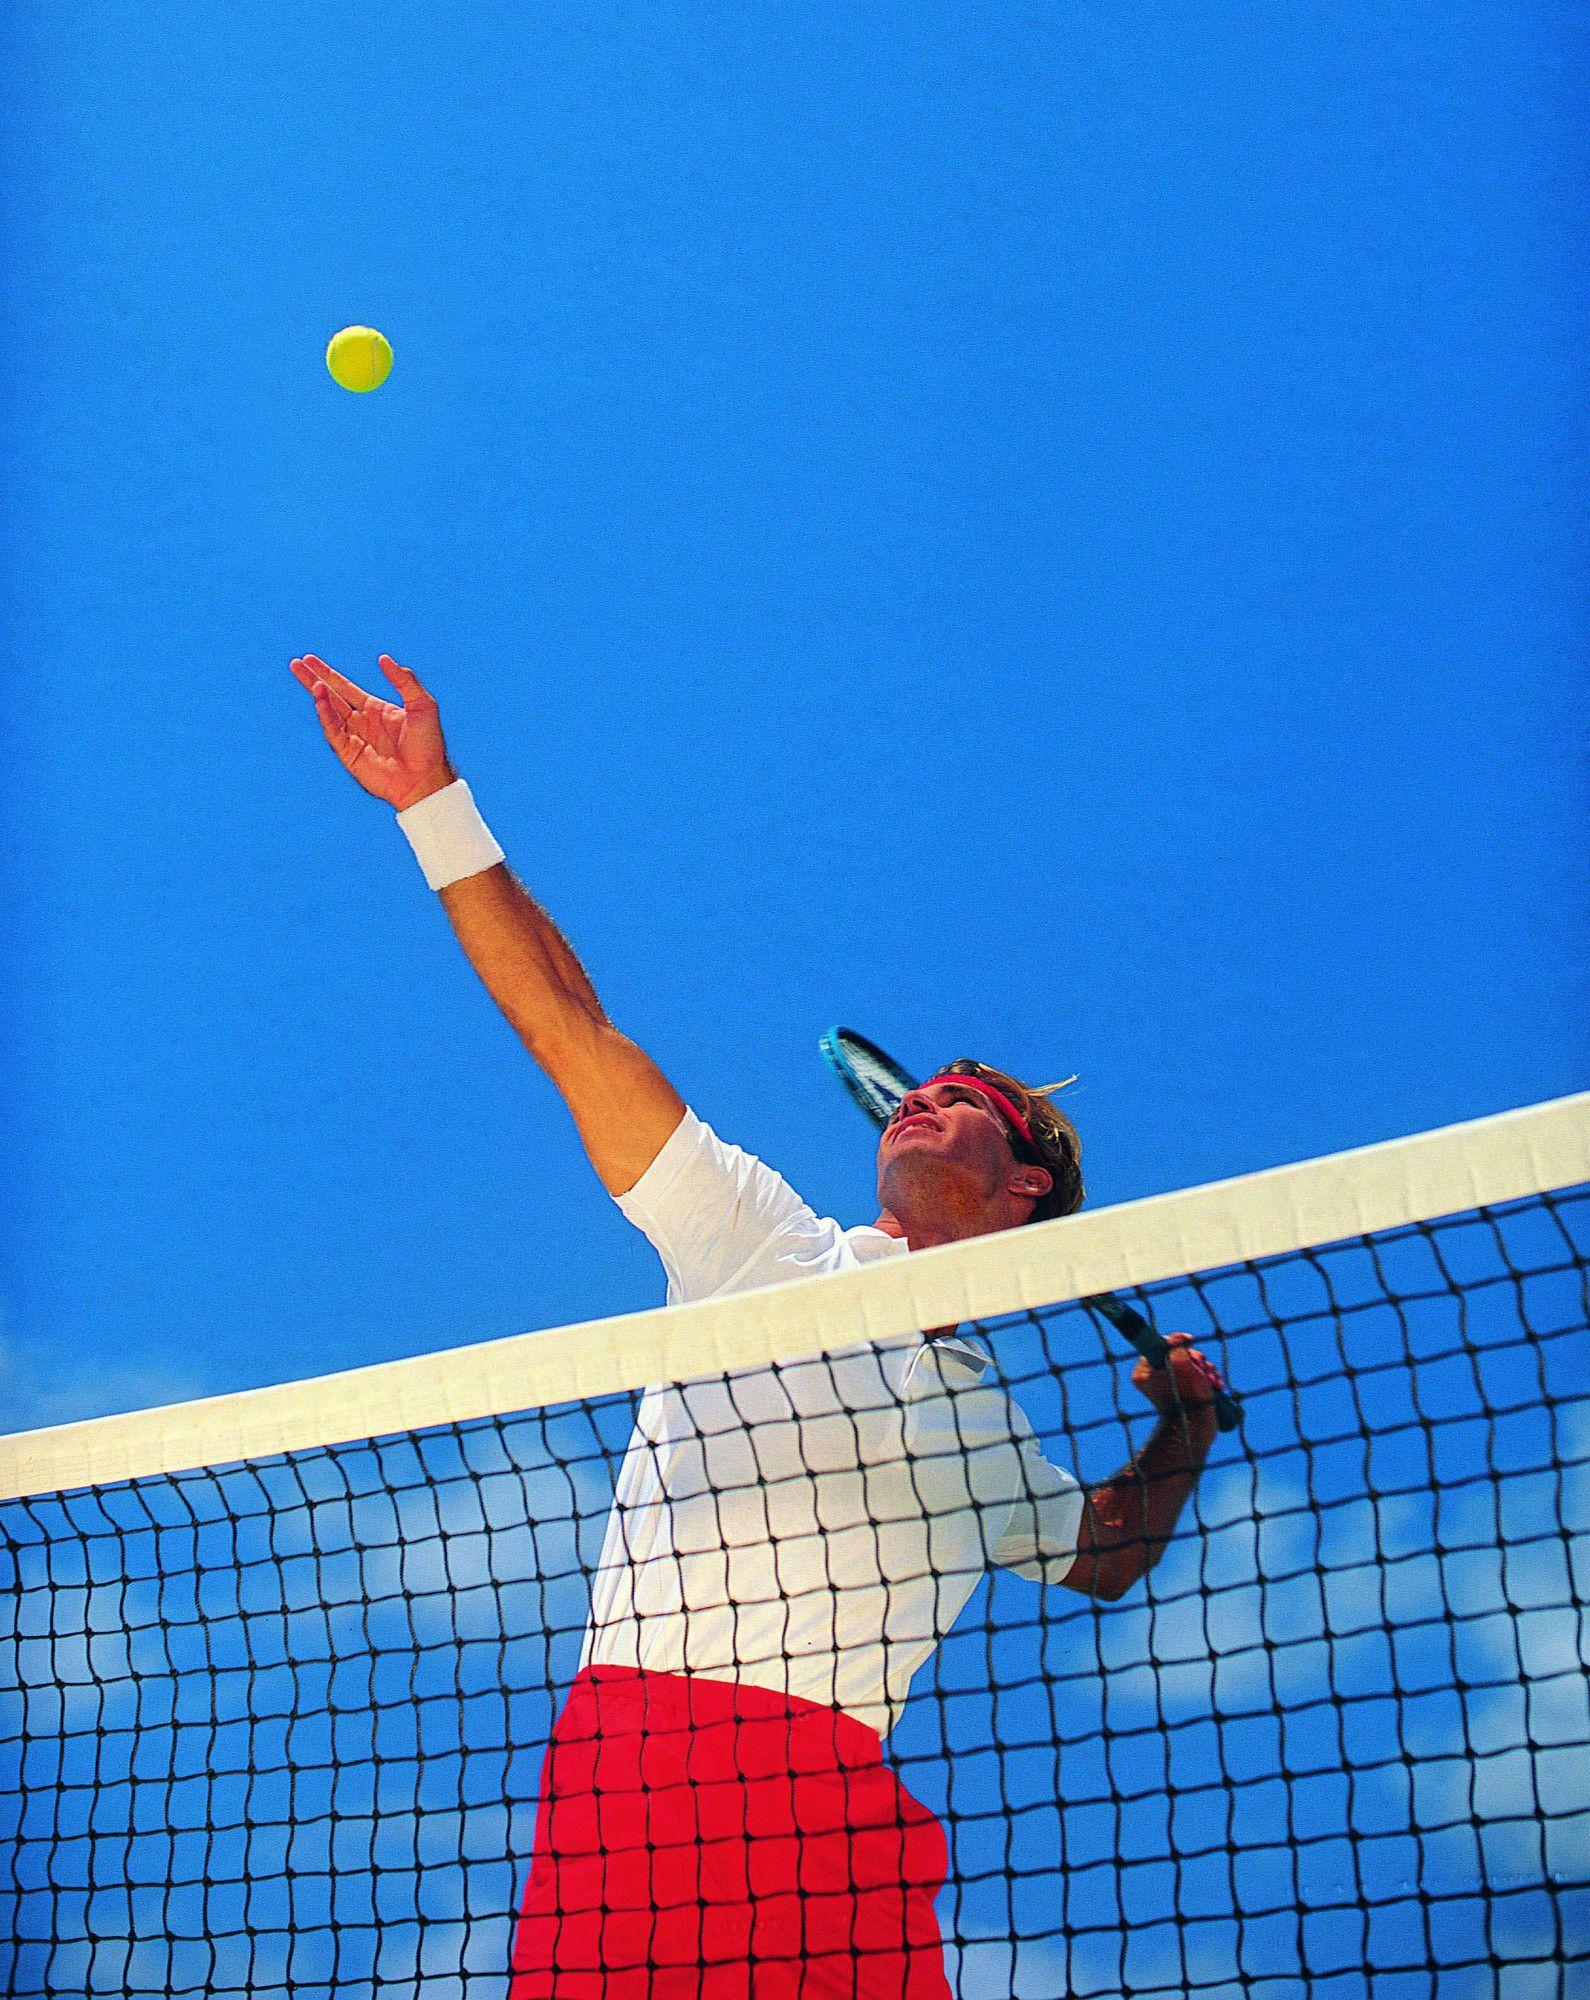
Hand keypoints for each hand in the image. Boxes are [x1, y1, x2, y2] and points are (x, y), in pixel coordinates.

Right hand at [290, 653, 455, 810]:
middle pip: (331, 696)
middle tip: (296, 663)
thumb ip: (404, 681)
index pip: (345, 687)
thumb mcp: (423, 705)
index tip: (310, 659)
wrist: (426, 778)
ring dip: (319, 695)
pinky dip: (325, 715)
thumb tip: (383, 658)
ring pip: (329, 712)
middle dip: (314, 679)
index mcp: (376, 709)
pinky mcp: (349, 754)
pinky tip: (320, 699)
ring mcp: (354, 737)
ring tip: (312, 681)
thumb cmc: (429, 744)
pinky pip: (333, 731)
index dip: (328, 673)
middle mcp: (362, 722)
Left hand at [1133, 1331, 1224, 1429]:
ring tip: (1212, 1381)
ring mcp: (1171, 1385)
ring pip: (1192, 1364)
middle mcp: (1154, 1377)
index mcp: (1144, 1371)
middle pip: (1178, 1353)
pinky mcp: (1185, 1392)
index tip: (1190, 1342)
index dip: (1177, 1341)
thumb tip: (1179, 1339)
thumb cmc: (1187, 1398)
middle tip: (1202, 1369)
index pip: (1159, 1343)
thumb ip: (1177, 1346)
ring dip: (1206, 1369)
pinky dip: (1209, 1378)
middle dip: (1197, 1359)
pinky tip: (1215, 1385)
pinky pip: (1198, 1376)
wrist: (1196, 1429)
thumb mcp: (1181, 1364)